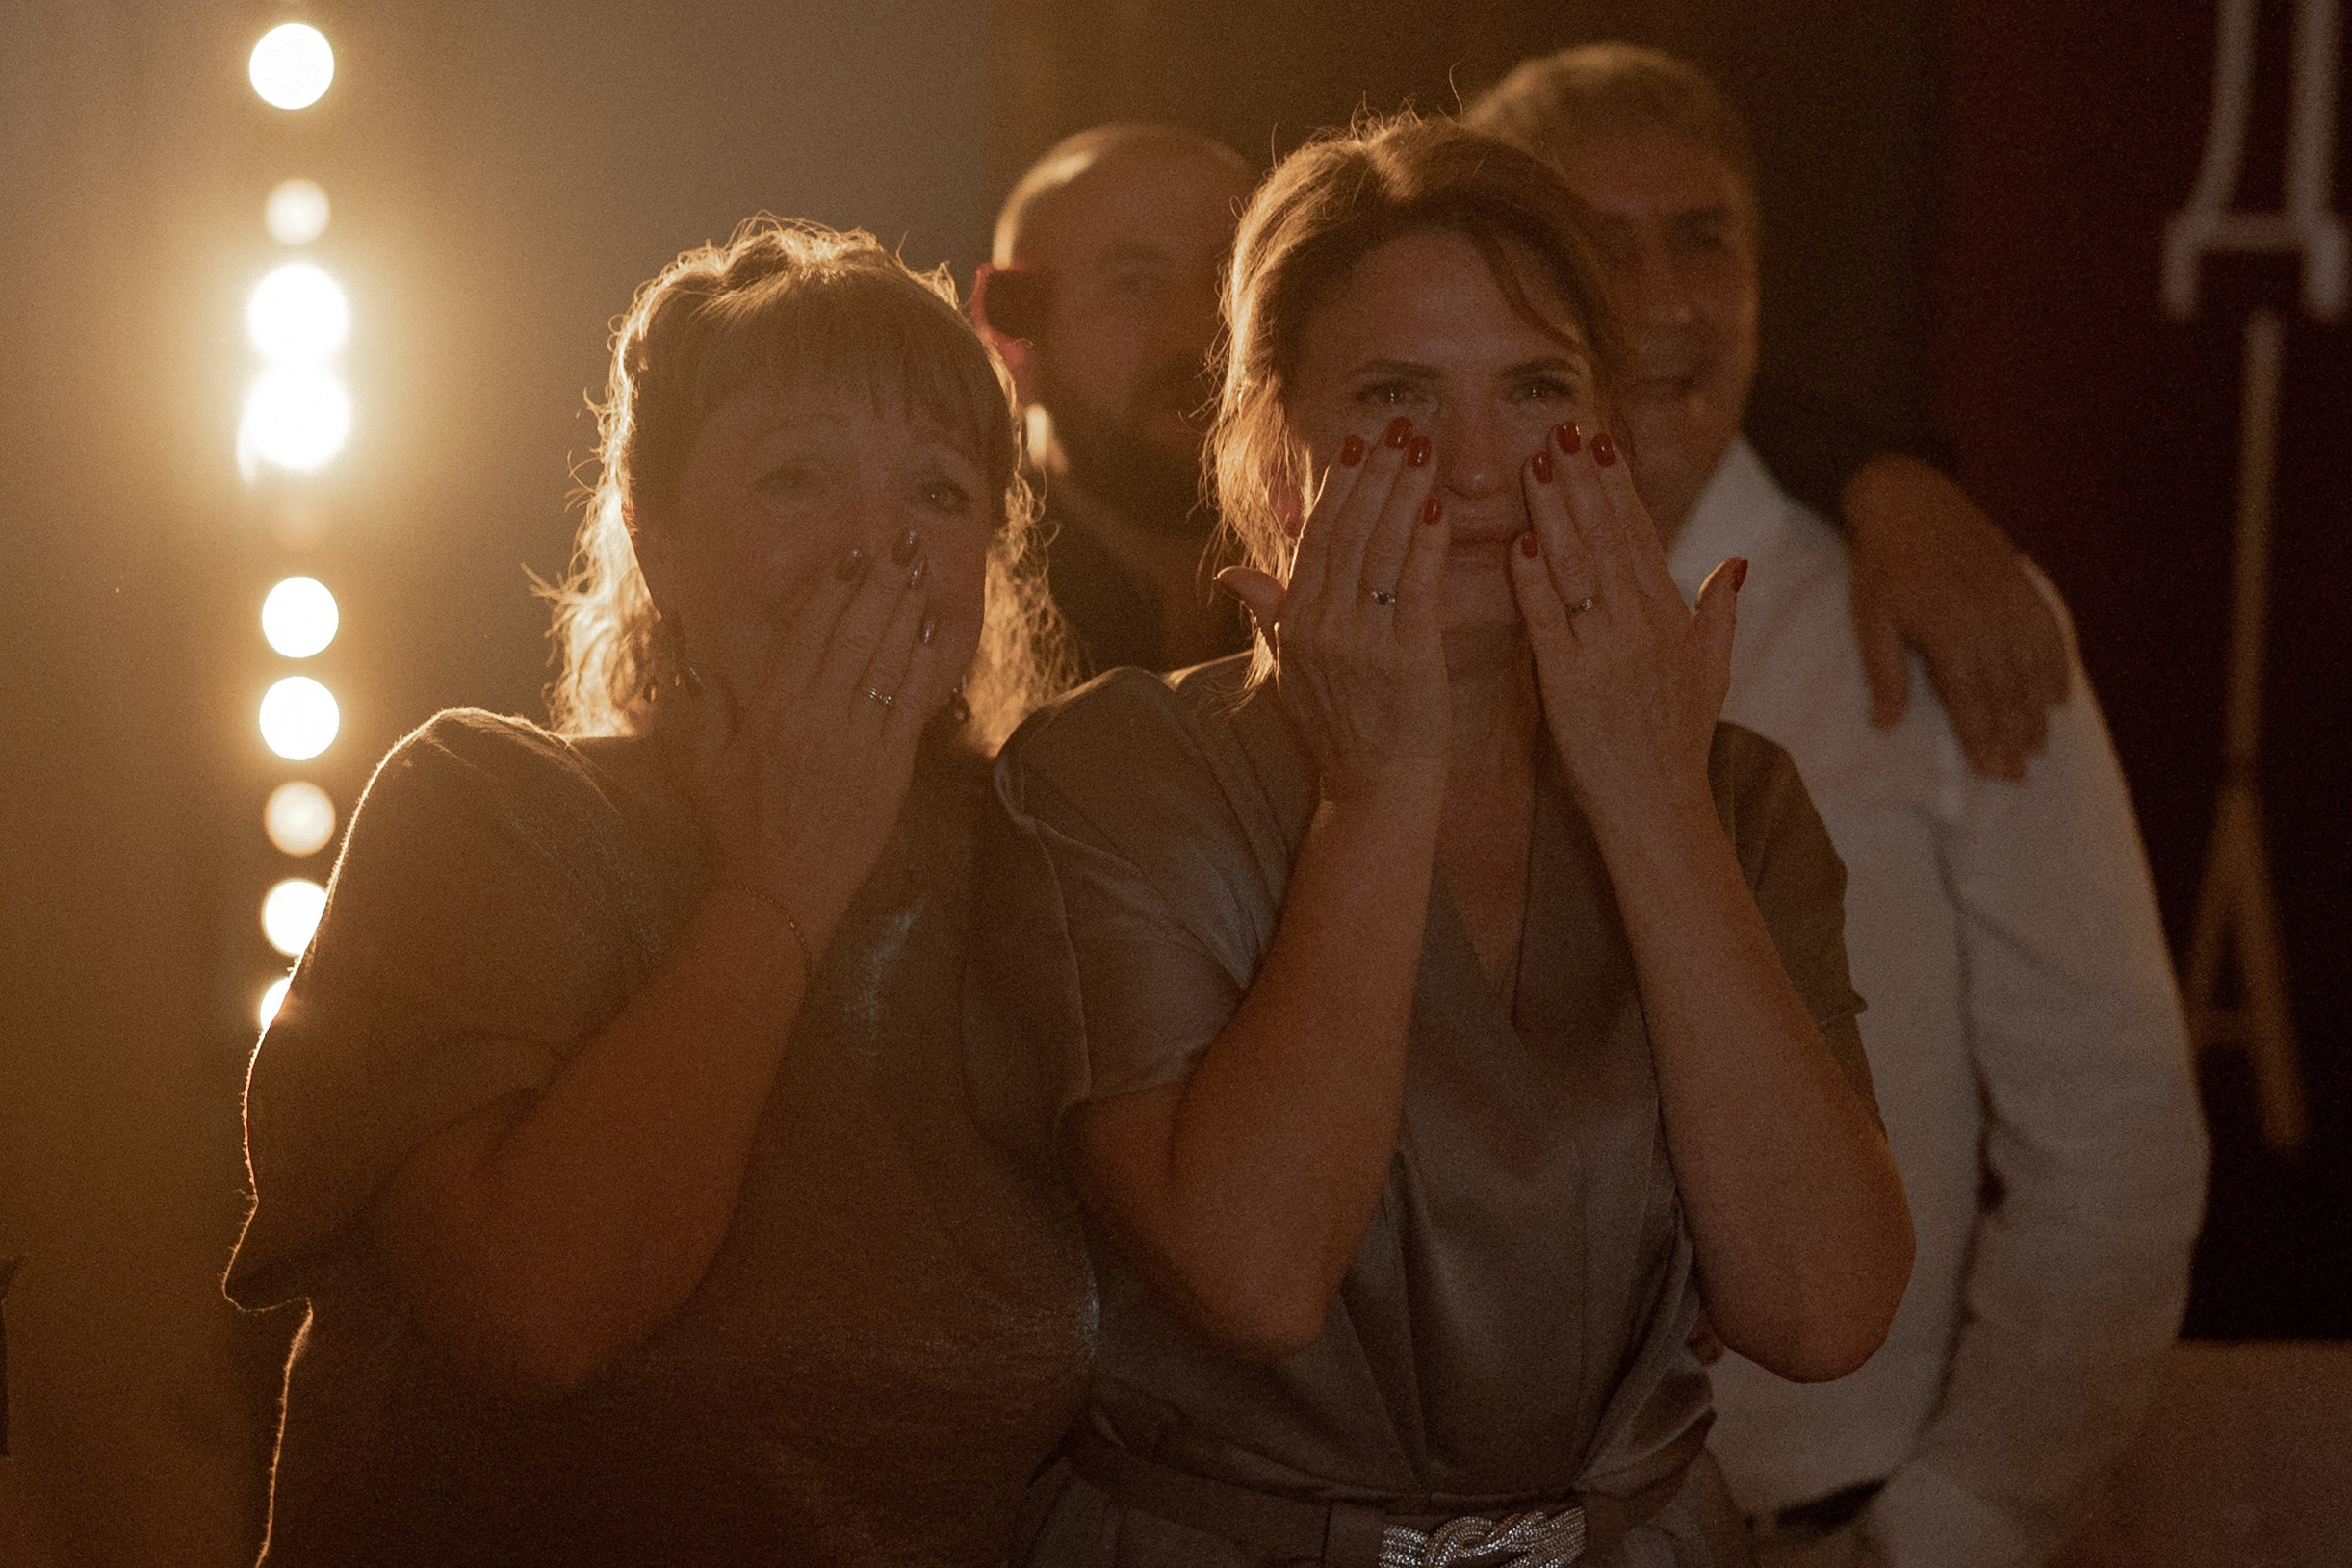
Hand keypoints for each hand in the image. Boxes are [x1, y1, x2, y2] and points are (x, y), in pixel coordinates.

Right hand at [667, 539, 948, 947]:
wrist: (780, 886)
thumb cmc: (738, 825)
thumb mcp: (702, 763)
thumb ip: (701, 706)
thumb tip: (692, 658)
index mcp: (772, 707)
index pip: (809, 632)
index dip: (834, 588)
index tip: (854, 554)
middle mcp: (815, 714)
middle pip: (854, 633)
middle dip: (881, 583)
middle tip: (903, 543)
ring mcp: (855, 738)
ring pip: (886, 659)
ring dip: (906, 611)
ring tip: (922, 572)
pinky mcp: (888, 766)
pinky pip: (910, 703)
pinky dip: (922, 664)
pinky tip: (933, 632)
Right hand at [1217, 416, 1451, 804]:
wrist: (1375, 794)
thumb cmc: (1342, 733)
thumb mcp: (1293, 672)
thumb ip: (1270, 616)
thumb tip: (1232, 576)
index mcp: (1294, 625)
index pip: (1313, 539)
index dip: (1336, 487)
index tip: (1357, 443)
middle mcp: (1321, 628)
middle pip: (1348, 532)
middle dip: (1375, 474)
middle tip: (1400, 426)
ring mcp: (1362, 643)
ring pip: (1381, 549)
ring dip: (1405, 493)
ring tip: (1425, 450)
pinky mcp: (1406, 659)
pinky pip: (1416, 585)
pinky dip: (1427, 543)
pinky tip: (1441, 508)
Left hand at [1507, 421, 1742, 827]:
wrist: (1657, 808)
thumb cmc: (1678, 743)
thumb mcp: (1712, 674)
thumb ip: (1720, 614)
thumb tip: (1737, 563)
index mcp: (1672, 619)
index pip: (1641, 536)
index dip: (1617, 486)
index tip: (1596, 441)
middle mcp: (1643, 628)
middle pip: (1609, 539)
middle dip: (1583, 481)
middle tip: (1559, 428)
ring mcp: (1607, 655)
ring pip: (1579, 569)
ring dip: (1555, 513)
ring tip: (1534, 465)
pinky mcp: (1571, 687)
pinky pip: (1548, 625)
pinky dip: (1533, 584)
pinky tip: (1518, 545)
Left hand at [1843, 454, 2068, 780]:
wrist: (1913, 503)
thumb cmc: (1884, 566)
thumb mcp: (1871, 618)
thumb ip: (1883, 673)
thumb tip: (1884, 725)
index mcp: (1947, 629)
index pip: (1969, 697)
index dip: (1981, 737)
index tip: (1990, 769)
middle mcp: (1987, 618)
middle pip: (2006, 690)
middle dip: (2012, 736)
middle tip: (2018, 774)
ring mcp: (2011, 601)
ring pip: (2032, 668)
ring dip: (2037, 711)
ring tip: (2038, 747)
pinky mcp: (2025, 587)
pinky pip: (2050, 635)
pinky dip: (2058, 669)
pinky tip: (2059, 699)